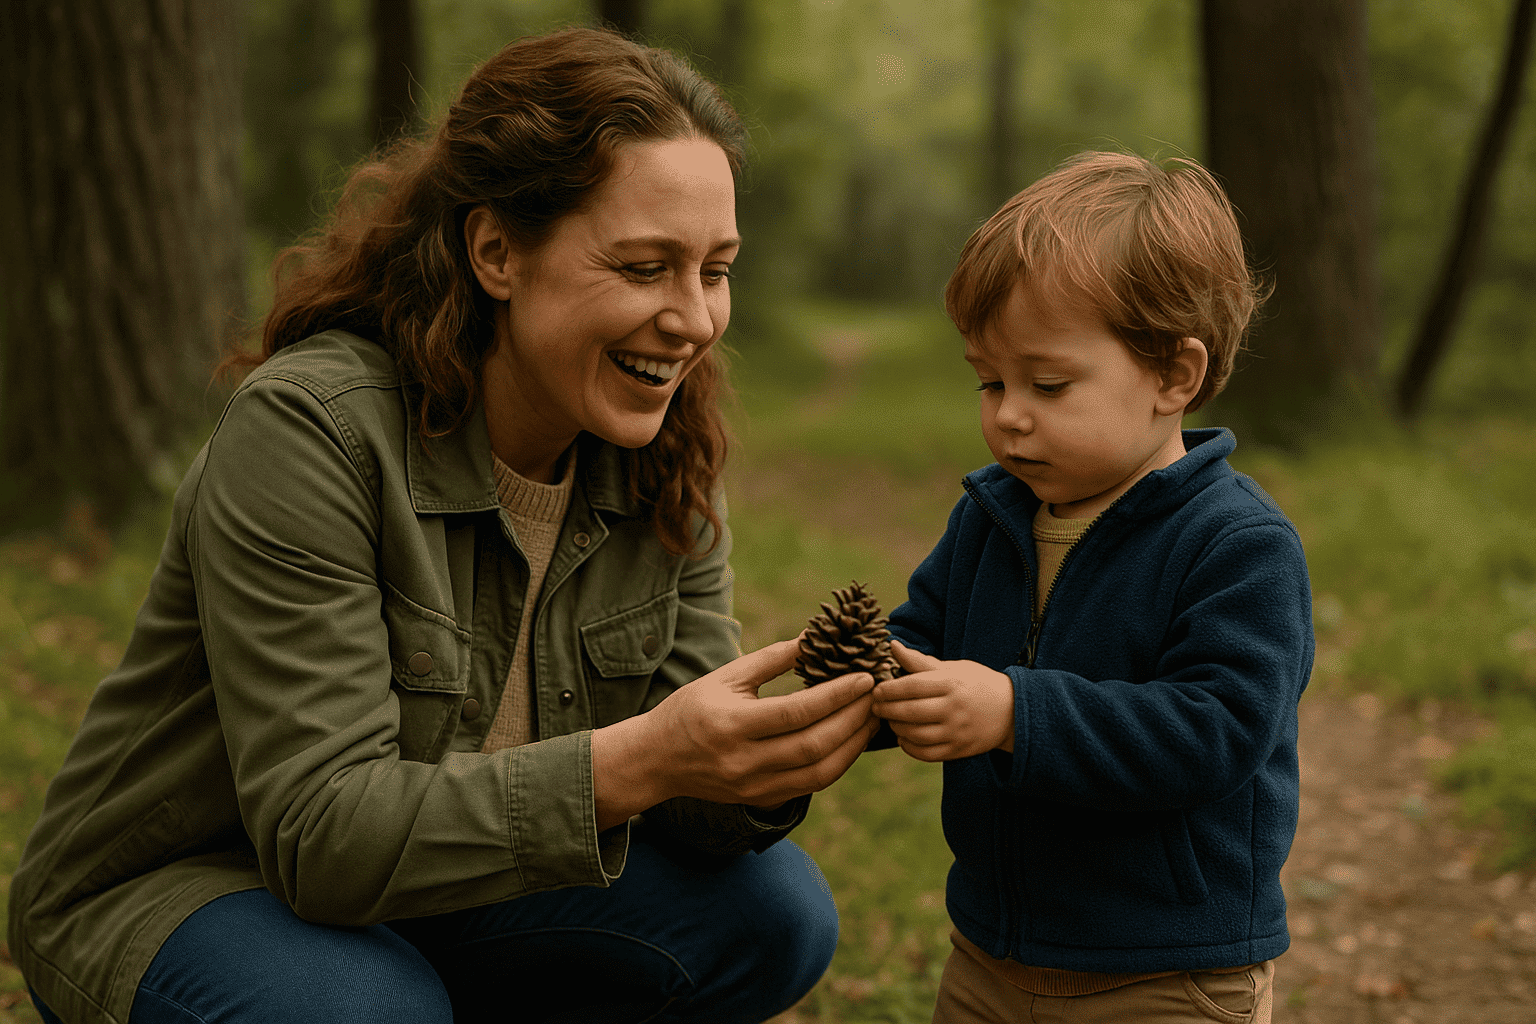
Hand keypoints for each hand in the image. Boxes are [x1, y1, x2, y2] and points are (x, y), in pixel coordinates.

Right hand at [592, 638, 879, 828]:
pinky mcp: (762, 799)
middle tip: (877, 696)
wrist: (657, 760)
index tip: (864, 678)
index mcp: (733, 725)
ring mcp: (755, 786)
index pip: (797, 712)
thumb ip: (771, 659)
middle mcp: (745, 761)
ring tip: (871, 719)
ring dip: (853, 746)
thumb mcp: (725, 676)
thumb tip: (813, 637)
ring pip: (819, 772)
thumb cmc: (690, 709)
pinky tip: (850, 741)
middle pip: (815, 745)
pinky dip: (837, 763)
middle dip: (853, 720)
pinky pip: (811, 785)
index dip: (836, 696)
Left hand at [871, 640, 1014, 761]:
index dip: (888, 689)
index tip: (875, 690)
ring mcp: (957, 731)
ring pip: (915, 734)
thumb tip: (892, 645)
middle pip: (909, 712)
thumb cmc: (977, 683)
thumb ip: (920, 661)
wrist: (1012, 711)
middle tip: (875, 706)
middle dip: (886, 709)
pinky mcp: (959, 749)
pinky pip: (926, 754)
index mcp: (951, 683)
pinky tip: (904, 738)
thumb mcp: (953, 668)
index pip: (911, 686)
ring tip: (890, 720)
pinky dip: (909, 747)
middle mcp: (954, 708)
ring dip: (896, 728)